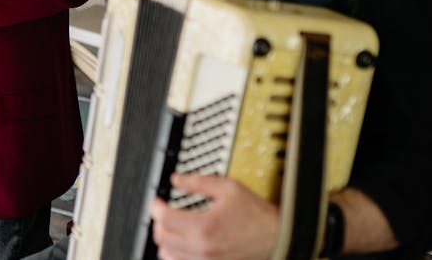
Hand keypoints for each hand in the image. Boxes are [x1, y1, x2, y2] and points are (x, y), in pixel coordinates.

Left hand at [148, 174, 278, 259]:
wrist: (276, 238)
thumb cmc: (256, 216)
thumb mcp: (229, 188)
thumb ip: (198, 182)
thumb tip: (177, 179)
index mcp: (203, 226)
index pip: (164, 217)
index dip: (155, 206)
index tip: (156, 201)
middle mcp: (201, 248)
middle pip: (161, 237)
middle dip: (158, 222)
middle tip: (163, 211)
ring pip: (167, 254)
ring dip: (165, 240)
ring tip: (172, 228)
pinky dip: (175, 255)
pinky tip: (181, 244)